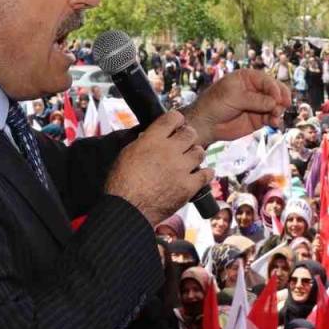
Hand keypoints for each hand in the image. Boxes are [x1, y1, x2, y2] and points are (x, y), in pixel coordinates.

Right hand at [104, 111, 211, 225]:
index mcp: (152, 140)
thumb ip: (143, 142)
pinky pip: (206, 174)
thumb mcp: (127, 154)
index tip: (177, 124)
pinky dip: (205, 173)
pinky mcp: (188, 186)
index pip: (173, 118)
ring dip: (195, 154)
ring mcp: (180, 168)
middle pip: (190, 133)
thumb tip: (151, 137)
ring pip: (200, 152)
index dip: (176, 120)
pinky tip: (200, 174)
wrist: (127, 210)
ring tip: (188, 160)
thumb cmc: (121, 185)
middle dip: (187, 136)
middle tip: (184, 143)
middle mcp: (169, 151)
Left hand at [183, 70, 289, 144]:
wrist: (206, 124)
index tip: (278, 98)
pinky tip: (275, 123)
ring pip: (276, 105)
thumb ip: (255, 100)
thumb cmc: (215, 104)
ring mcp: (258, 105)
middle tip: (284, 105)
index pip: (267, 81)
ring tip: (275, 116)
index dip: (275, 88)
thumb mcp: (234, 97)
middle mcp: (256, 90)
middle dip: (281, 98)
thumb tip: (274, 102)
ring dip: (279, 110)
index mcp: (248, 78)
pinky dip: (276, 120)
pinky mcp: (259, 119)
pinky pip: (272, 118)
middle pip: (276, 91)